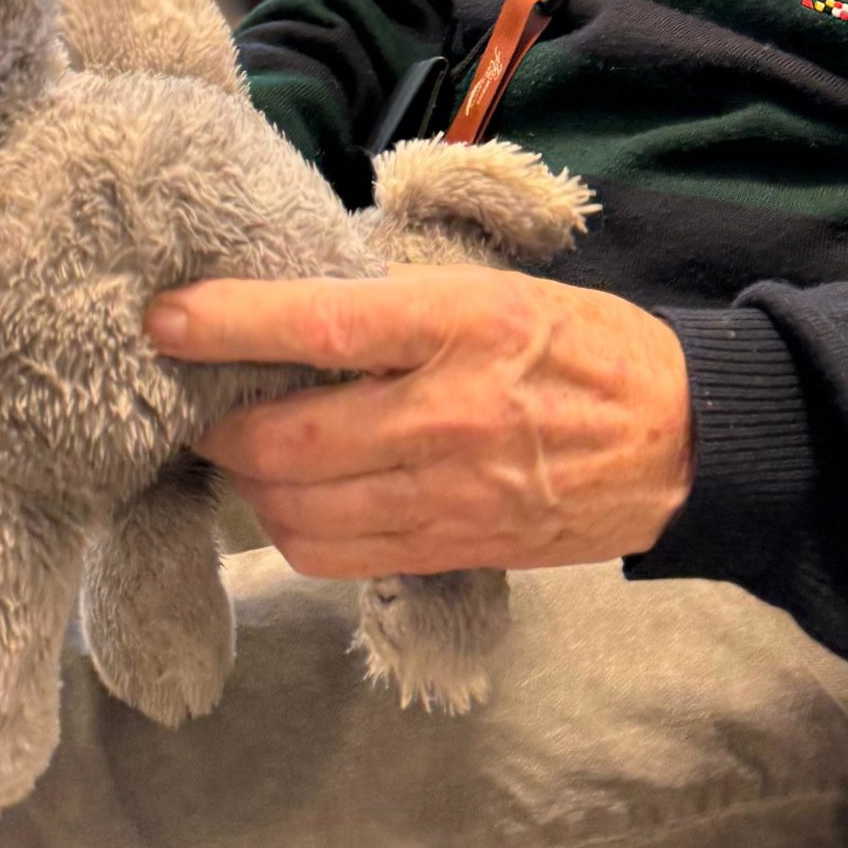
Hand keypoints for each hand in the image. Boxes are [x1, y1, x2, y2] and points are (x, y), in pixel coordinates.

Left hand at [146, 267, 693, 579]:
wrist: (682, 442)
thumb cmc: (592, 346)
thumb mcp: (503, 291)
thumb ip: (406, 306)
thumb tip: (305, 310)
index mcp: (462, 327)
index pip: (321, 327)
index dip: (230, 325)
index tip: (165, 318)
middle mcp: (445, 416)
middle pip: (287, 443)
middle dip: (219, 427)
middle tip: (196, 401)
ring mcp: (447, 496)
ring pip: (298, 513)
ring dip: (251, 486)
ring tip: (246, 453)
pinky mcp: (450, 550)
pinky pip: (337, 555)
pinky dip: (295, 529)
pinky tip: (297, 499)